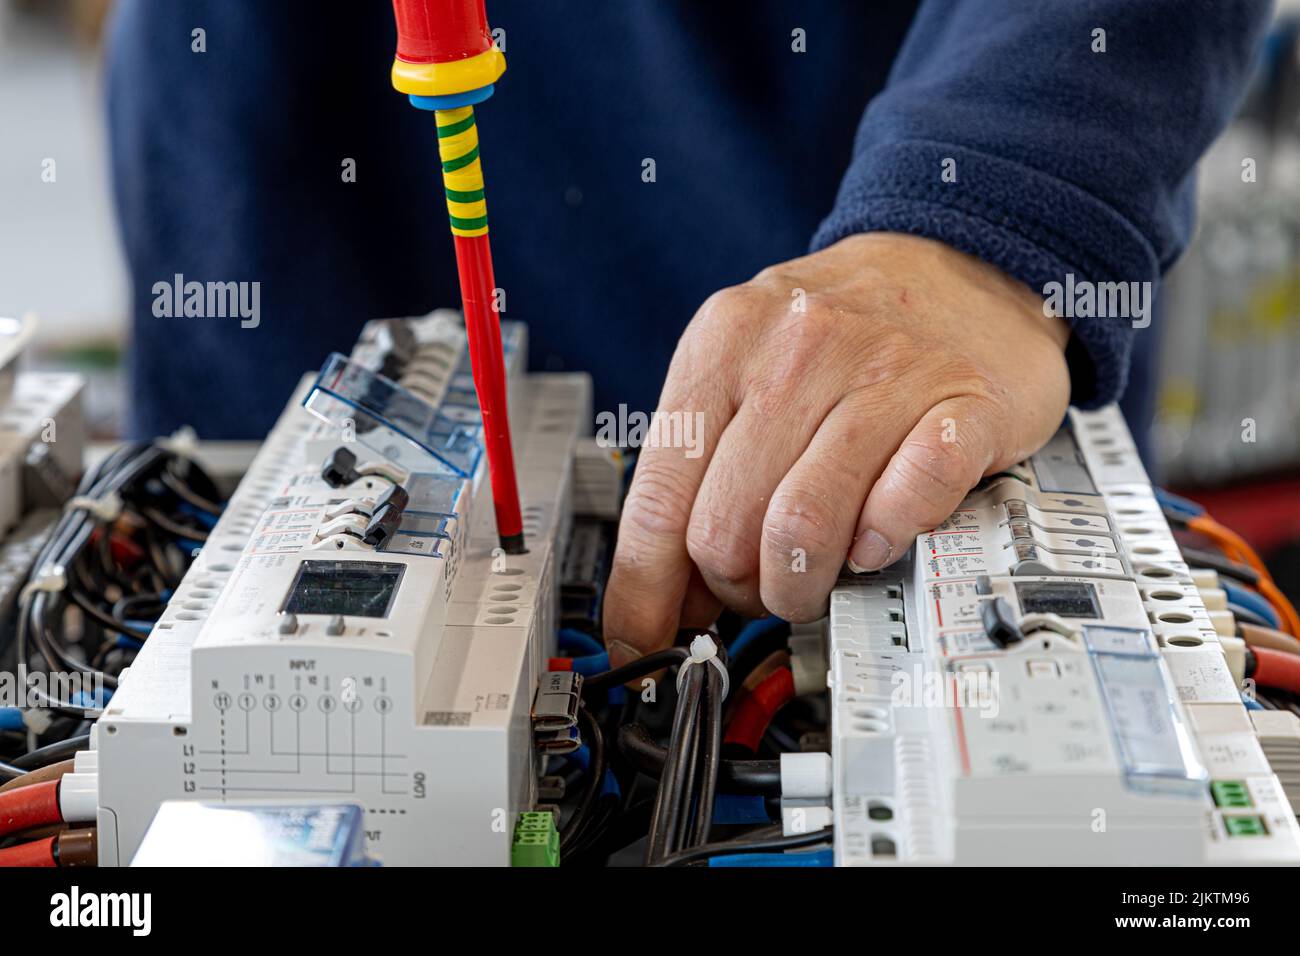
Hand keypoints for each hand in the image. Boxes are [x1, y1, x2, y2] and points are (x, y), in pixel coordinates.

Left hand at [602, 232, 1070, 666]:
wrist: (962, 264)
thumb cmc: (846, 331)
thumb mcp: (747, 369)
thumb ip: (700, 471)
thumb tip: (663, 594)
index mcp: (724, 342)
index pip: (658, 496)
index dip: (644, 590)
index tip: (641, 639)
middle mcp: (797, 348)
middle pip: (724, 528)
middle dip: (733, 589)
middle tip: (755, 588)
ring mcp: (885, 373)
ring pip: (802, 528)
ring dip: (800, 585)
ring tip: (812, 577)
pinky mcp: (963, 404)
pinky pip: (906, 502)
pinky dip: (882, 542)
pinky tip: (877, 537)